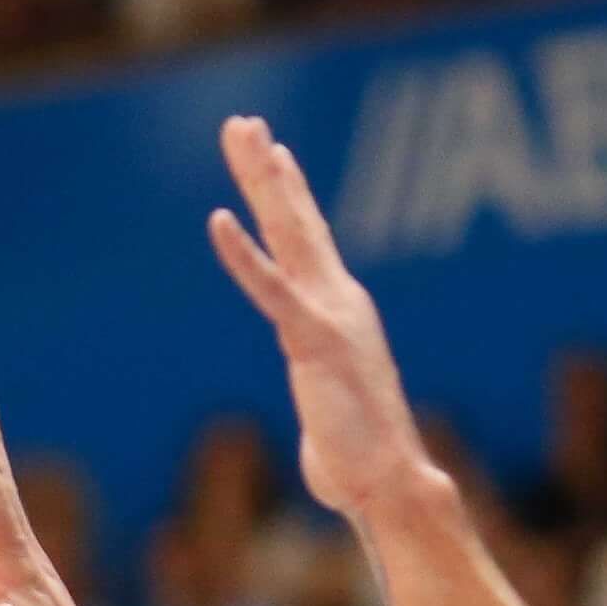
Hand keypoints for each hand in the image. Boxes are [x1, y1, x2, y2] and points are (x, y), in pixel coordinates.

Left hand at [205, 115, 438, 523]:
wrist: (388, 482)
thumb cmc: (359, 461)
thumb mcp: (333, 414)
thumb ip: (323, 400)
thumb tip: (329, 427)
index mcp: (339, 313)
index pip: (307, 245)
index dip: (289, 198)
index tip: (273, 156)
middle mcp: (338, 300)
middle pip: (296, 221)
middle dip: (269, 169)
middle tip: (245, 123)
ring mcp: (328, 314)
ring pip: (288, 232)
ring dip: (262, 179)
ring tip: (243, 133)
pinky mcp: (312, 339)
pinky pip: (270, 288)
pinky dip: (243, 255)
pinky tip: (218, 219)